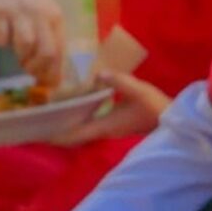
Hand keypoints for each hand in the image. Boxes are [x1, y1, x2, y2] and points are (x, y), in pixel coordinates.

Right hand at [0, 0, 68, 84]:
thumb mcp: (47, 20)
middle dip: (37, 68)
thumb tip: (54, 83)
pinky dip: (1, 42)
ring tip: (19, 53)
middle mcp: (39, 14)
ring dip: (21, 56)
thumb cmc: (31, 6)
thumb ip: (53, 46)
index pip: (59, 52)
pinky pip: (0, 38)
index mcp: (55, 18)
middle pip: (46, 52)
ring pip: (24, 46)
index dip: (52, 73)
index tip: (45, 82)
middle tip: (29, 69)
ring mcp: (18, 12)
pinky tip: (4, 34)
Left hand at [53, 69, 167, 146]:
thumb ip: (118, 81)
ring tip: (51, 119)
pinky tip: (74, 112)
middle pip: (76, 137)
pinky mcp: (114, 126)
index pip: (77, 134)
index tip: (42, 135)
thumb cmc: (155, 107)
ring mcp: (110, 130)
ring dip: (67, 128)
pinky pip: (90, 127)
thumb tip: (98, 74)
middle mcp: (104, 131)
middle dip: (58, 133)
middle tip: (40, 126)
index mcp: (106, 125)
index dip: (58, 135)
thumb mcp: (138, 90)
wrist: (171, 120)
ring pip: (82, 133)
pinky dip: (78, 123)